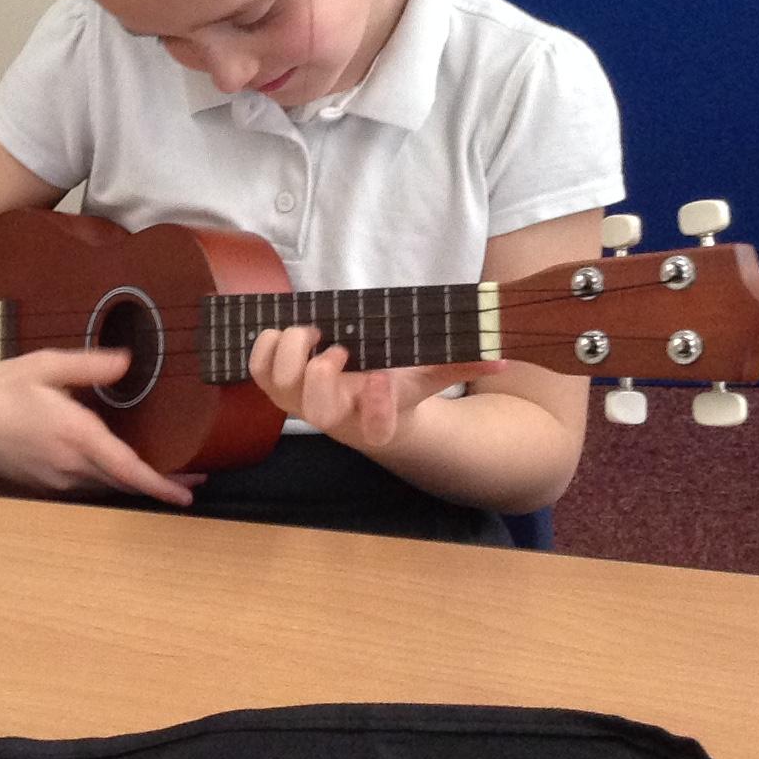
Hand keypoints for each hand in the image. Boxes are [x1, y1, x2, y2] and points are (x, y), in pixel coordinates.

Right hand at [0, 349, 204, 506]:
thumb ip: (89, 365)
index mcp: (74, 434)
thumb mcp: (46, 364)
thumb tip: (127, 361)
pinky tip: (120, 469)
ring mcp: (57, 478)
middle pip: (124, 484)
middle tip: (193, 481)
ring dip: (135, 484)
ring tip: (165, 475)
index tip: (188, 494)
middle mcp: (69, 464)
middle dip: (159, 485)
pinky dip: (111, 481)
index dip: (160, 485)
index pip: (127, 468)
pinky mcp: (46, 483)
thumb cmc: (2, 385)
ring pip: (106, 487)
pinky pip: (88, 486)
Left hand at [247, 325, 506, 452]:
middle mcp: (335, 417)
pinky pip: (256, 371)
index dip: (377, 407)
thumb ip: (462, 365)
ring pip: (280, 388)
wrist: (360, 404)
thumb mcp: (429, 375)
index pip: (376, 428)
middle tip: (339, 349)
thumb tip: (502, 357)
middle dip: (322, 375)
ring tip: (312, 331)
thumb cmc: (397, 385)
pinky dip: (264, 346)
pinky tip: (288, 330)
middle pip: (318, 413)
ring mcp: (301, 403)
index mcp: (376, 420)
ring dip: (290, 352)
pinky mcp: (276, 386)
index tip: (383, 377)